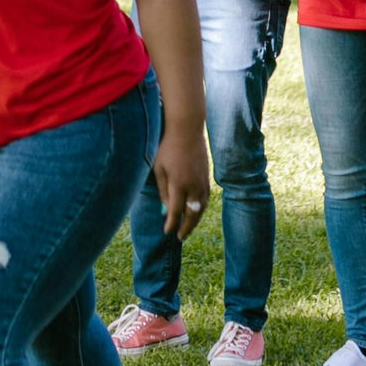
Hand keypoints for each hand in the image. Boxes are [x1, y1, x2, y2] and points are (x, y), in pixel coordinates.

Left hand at [154, 125, 211, 240]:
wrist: (186, 129)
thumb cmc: (167, 147)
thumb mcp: (158, 168)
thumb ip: (163, 190)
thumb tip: (166, 209)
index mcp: (179, 184)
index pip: (176, 212)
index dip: (171, 224)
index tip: (167, 232)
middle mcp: (194, 186)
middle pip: (192, 214)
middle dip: (185, 228)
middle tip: (179, 237)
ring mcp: (203, 182)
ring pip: (201, 208)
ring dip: (195, 221)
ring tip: (187, 229)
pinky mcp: (207, 177)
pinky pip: (206, 199)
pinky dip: (201, 209)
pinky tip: (196, 212)